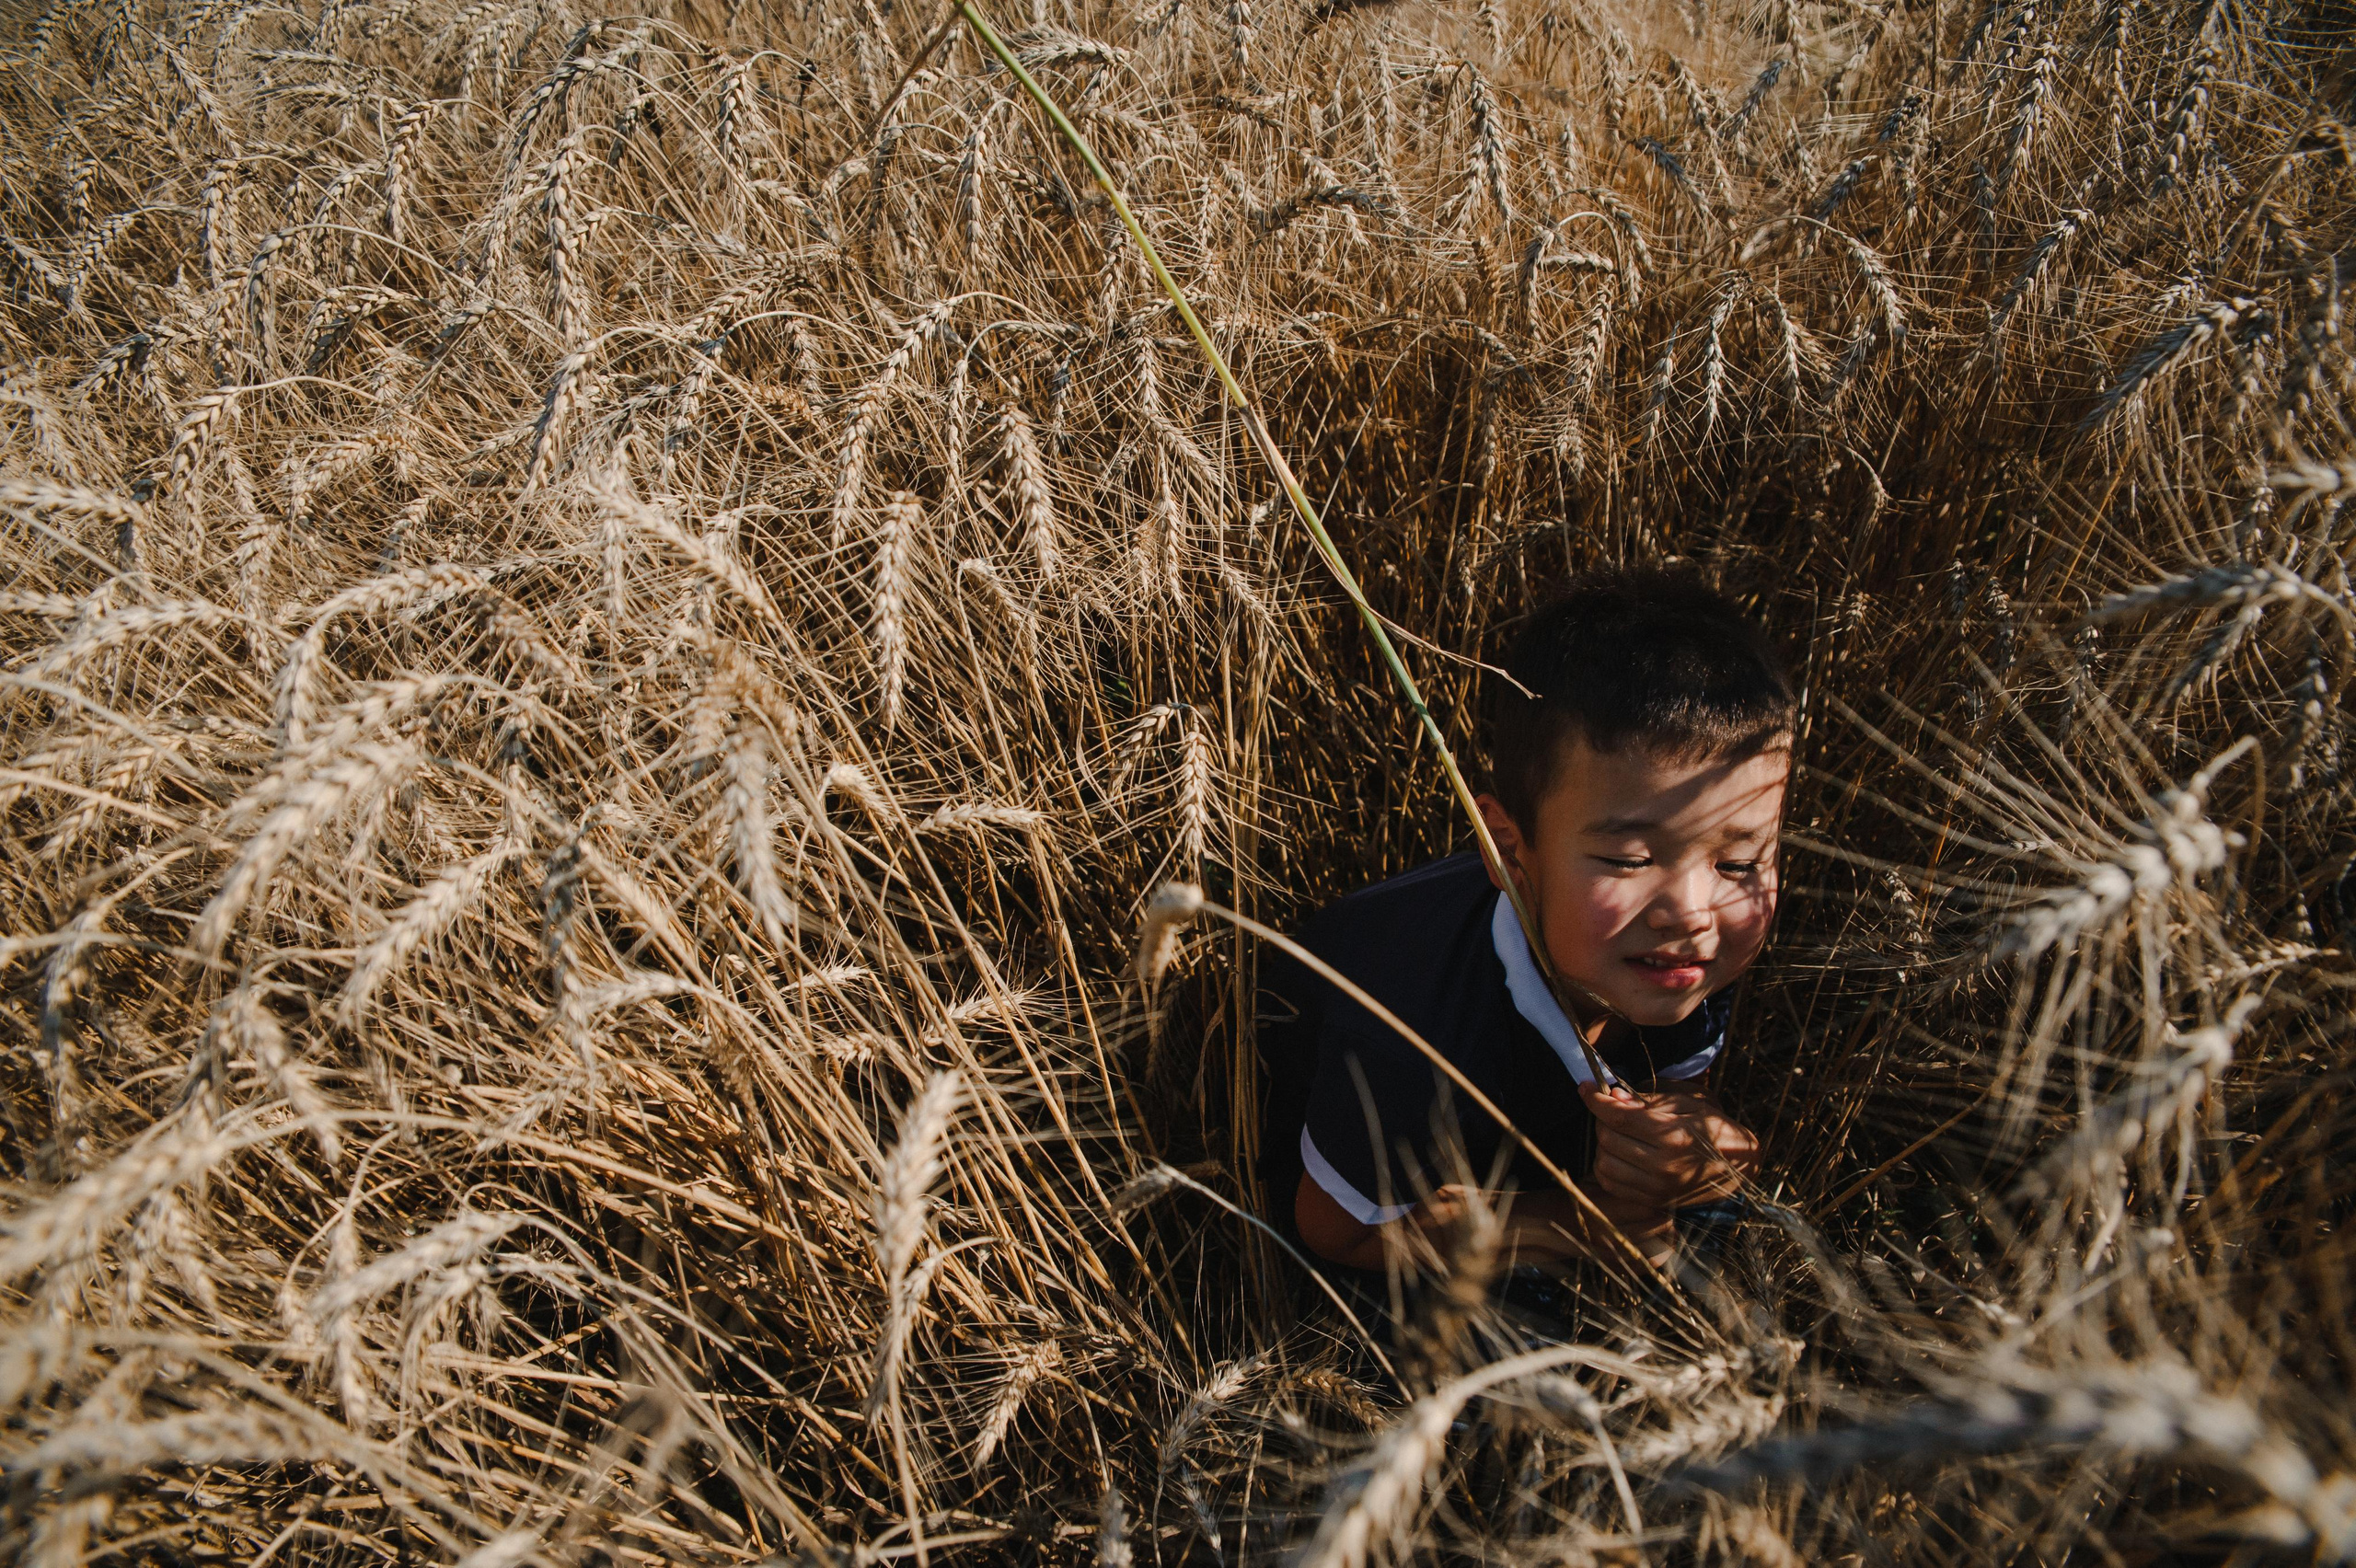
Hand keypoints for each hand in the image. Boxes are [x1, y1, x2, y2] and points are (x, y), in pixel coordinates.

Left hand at [1580, 1082, 1759, 1211]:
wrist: (1739, 1168)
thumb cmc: (1714, 1129)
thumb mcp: (1687, 1104)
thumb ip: (1647, 1100)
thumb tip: (1613, 1096)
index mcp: (1673, 1137)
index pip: (1618, 1116)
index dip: (1595, 1099)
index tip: (1585, 1087)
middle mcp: (1662, 1166)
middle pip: (1607, 1138)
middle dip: (1602, 1119)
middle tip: (1612, 1110)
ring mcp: (1656, 1188)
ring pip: (1604, 1163)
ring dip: (1604, 1144)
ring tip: (1619, 1133)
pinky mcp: (1653, 1201)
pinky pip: (1612, 1183)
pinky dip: (1607, 1166)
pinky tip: (1620, 1154)